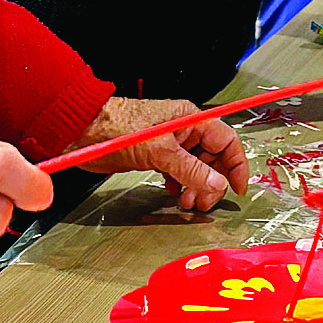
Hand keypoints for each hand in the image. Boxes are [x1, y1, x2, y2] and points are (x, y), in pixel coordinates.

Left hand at [72, 97, 251, 211]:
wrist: (85, 131)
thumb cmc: (118, 128)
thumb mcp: (160, 151)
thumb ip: (191, 169)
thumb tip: (217, 185)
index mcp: (191, 119)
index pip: (227, 141)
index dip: (236, 165)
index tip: (237, 189)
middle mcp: (184, 130)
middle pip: (213, 157)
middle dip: (212, 181)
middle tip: (203, 202)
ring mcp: (169, 143)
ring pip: (196, 167)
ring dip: (196, 186)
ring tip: (186, 201)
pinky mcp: (155, 155)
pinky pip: (178, 171)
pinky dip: (180, 184)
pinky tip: (173, 192)